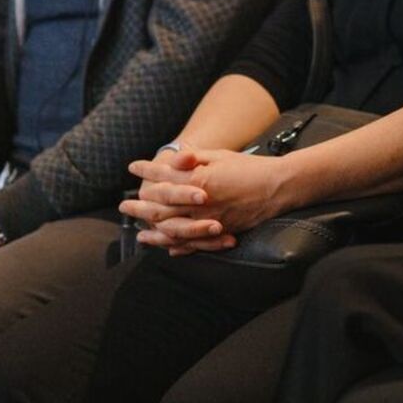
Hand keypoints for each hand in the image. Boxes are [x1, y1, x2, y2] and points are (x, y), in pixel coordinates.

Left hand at [121, 148, 293, 254]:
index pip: (164, 176)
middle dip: (138, 206)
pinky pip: (193, 244)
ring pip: (172, 230)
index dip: (146, 171)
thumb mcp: (221, 156)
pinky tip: (166, 246)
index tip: (133, 167)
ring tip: (138, 233)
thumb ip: (196, 159)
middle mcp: (200, 202)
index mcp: (199, 179)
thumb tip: (175, 158)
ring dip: (152, 232)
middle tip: (123, 206)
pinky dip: (177, 246)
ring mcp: (209, 219)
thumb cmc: (251, 167)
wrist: (278, 186)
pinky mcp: (220, 231)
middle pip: (160, 207)